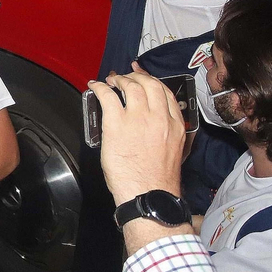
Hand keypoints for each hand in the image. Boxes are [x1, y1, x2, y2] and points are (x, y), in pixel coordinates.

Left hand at [90, 72, 184, 205]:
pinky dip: (100, 88)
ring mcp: (138, 118)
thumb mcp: (175, 151)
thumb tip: (157, 125)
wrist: (147, 194)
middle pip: (149, 84)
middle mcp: (159, 117)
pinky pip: (107, 97)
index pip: (166, 93)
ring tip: (111, 80)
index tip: (143, 77)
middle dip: (136, 77)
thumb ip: (168, 133)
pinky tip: (95, 87)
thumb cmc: (158, 180)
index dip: (152, 81)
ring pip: (130, 86)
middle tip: (125, 77)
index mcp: (176, 125)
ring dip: (119, 80)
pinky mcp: (116, 123)